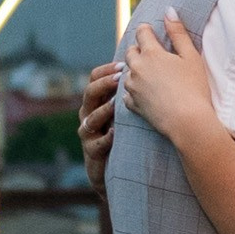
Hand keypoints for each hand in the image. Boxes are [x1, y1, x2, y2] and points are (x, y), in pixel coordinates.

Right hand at [79, 59, 119, 189]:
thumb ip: (129, 92)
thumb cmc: (122, 134)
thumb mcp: (124, 111)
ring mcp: (88, 133)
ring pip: (91, 118)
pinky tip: (115, 133)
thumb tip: (147, 67)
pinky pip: (97, 144)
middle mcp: (88, 113)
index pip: (94, 78)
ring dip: (104, 110)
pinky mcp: (91, 152)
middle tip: (120, 78)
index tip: (123, 64)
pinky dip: (106, 138)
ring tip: (115, 104)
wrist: (112, 168)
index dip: (106, 70)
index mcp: (96, 101)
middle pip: (89, 93)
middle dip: (104, 84)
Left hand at [122, 11, 218, 145]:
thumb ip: (178, 33)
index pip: (142, 32)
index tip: (152, 33)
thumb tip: (169, 10)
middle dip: (139, 50)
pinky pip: (128, 93)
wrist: (187, 122)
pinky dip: (135, 91)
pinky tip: (147, 94)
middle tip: (153, 56)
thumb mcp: (191, 57)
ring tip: (152, 77)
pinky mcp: (132, 104)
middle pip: (131, 51)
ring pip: (128, 72)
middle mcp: (137, 68)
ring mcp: (132, 87)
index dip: (147, 30)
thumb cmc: (194, 88)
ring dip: (136, 71)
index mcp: (151, 53)